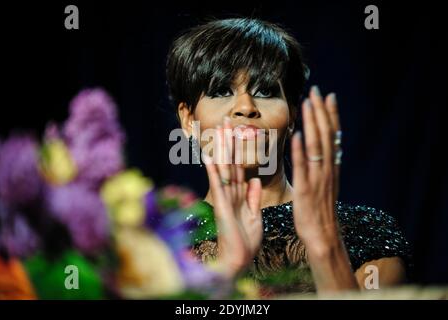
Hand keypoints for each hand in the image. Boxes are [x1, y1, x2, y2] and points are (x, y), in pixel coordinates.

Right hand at [202, 117, 262, 277]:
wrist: (239, 260)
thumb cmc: (245, 241)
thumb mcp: (254, 215)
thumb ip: (252, 197)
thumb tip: (253, 179)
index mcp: (240, 195)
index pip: (240, 167)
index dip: (240, 149)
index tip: (239, 132)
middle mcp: (231, 193)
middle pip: (231, 162)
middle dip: (230, 141)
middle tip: (227, 121)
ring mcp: (225, 198)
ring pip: (224, 168)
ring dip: (222, 148)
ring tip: (220, 129)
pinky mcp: (221, 206)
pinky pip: (218, 185)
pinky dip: (214, 170)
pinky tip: (210, 156)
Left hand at [291, 86, 341, 253]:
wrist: (323, 235)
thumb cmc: (320, 210)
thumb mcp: (324, 183)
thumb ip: (322, 166)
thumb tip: (317, 149)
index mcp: (331, 167)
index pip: (333, 135)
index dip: (330, 115)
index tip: (328, 96)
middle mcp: (328, 169)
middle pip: (325, 135)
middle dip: (320, 112)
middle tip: (316, 90)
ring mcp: (318, 178)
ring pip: (316, 146)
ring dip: (312, 124)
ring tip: (307, 104)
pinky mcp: (306, 189)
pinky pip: (303, 168)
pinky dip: (300, 151)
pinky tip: (297, 135)